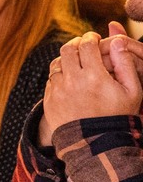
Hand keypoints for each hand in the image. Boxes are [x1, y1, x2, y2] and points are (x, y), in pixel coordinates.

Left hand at [41, 31, 142, 145]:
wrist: (95, 144)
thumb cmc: (117, 116)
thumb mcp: (132, 91)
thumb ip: (125, 63)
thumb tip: (117, 41)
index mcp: (94, 76)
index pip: (87, 45)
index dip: (90, 37)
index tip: (94, 38)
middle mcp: (73, 81)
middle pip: (67, 49)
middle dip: (76, 43)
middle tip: (83, 45)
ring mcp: (58, 91)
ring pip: (56, 63)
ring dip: (66, 59)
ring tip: (76, 61)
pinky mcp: (49, 101)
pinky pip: (50, 80)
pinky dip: (59, 75)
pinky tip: (69, 78)